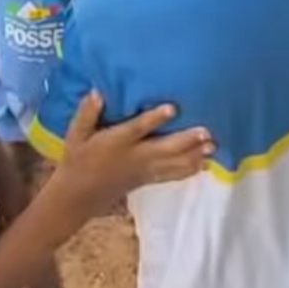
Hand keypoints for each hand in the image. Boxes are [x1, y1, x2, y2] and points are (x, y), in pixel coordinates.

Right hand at [57, 92, 213, 215]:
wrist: (77, 196)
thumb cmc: (77, 159)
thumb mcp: (76, 134)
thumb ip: (87, 112)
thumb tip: (98, 92)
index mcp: (117, 142)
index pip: (137, 128)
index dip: (155, 118)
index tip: (172, 107)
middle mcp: (134, 156)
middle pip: (163, 148)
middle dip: (186, 140)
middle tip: (206, 131)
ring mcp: (143, 170)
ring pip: (172, 163)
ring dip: (193, 155)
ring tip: (212, 146)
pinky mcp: (147, 180)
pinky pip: (171, 176)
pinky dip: (188, 170)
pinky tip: (203, 165)